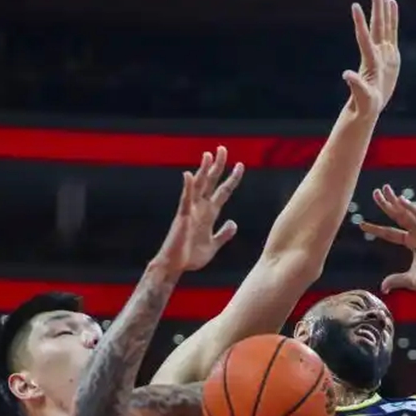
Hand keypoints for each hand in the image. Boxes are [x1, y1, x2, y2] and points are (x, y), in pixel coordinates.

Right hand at [155, 146, 243, 273]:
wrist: (175, 266)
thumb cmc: (190, 257)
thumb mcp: (214, 245)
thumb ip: (224, 234)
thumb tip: (233, 223)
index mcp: (209, 214)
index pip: (222, 192)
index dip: (232, 179)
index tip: (240, 165)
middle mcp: (200, 208)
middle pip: (210, 183)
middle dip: (217, 166)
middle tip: (223, 149)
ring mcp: (191, 211)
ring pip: (198, 186)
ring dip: (203, 170)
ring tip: (209, 154)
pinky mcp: (182, 217)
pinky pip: (185, 200)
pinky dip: (187, 188)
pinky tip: (189, 175)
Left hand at [344, 0, 400, 114]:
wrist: (369, 106)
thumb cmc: (364, 104)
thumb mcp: (362, 97)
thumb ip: (357, 86)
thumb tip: (347, 75)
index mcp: (370, 61)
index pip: (364, 38)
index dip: (360, 23)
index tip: (354, 6)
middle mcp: (376, 53)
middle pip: (377, 26)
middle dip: (376, 6)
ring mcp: (384, 52)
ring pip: (384, 25)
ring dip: (383, 8)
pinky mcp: (390, 54)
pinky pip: (392, 31)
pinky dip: (393, 18)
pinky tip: (392, 5)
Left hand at [361, 185, 415, 293]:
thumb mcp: (410, 280)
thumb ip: (396, 280)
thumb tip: (383, 287)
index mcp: (413, 244)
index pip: (391, 233)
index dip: (377, 229)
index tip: (361, 224)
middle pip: (399, 216)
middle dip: (387, 204)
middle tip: (376, 192)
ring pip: (408, 213)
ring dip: (396, 201)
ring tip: (384, 189)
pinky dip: (411, 208)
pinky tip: (400, 199)